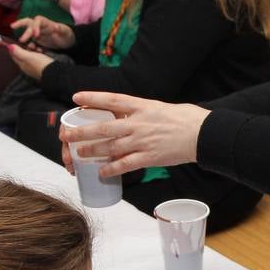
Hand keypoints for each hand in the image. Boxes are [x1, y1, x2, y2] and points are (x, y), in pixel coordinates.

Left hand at [8, 43, 53, 79]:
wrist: (53, 72)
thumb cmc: (40, 64)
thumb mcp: (27, 56)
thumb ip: (18, 51)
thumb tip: (9, 47)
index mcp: (21, 64)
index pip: (14, 55)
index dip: (14, 48)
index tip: (17, 41)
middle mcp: (27, 66)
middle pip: (23, 54)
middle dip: (26, 47)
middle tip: (31, 44)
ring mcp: (34, 66)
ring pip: (31, 55)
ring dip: (33, 49)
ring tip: (38, 48)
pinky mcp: (41, 66)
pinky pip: (37, 57)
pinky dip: (39, 53)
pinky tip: (42, 51)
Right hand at [11, 15, 74, 49]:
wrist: (67, 42)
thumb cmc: (66, 35)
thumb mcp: (65, 32)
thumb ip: (61, 29)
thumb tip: (56, 27)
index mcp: (46, 22)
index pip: (38, 20)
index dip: (35, 26)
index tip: (35, 35)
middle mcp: (40, 26)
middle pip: (28, 22)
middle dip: (20, 24)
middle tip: (16, 31)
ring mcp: (37, 33)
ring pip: (27, 31)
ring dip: (24, 36)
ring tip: (22, 43)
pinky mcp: (37, 40)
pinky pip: (30, 41)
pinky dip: (29, 45)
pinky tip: (31, 50)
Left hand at [60, 92, 210, 176]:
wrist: (203, 133)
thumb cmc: (184, 118)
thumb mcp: (158, 107)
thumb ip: (139, 111)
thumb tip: (123, 115)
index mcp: (142, 106)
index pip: (112, 100)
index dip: (92, 98)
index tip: (76, 98)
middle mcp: (139, 123)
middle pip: (104, 127)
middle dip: (82, 132)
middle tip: (66, 135)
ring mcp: (143, 141)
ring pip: (110, 147)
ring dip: (91, 152)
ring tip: (78, 155)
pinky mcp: (150, 157)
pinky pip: (125, 164)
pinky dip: (111, 169)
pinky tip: (101, 172)